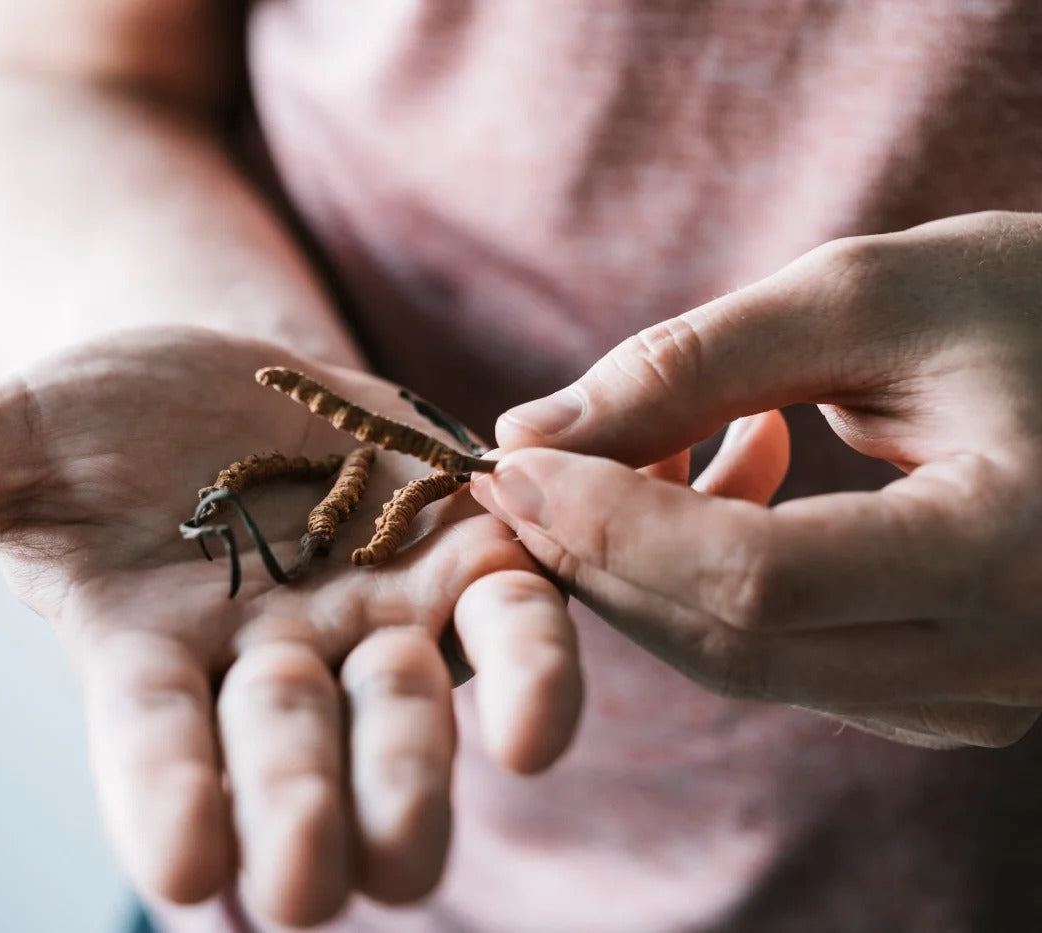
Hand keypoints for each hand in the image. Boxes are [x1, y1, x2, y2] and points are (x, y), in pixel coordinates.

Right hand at [0, 327, 580, 925]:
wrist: (218, 379)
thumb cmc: (89, 427)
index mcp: (150, 669)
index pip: (155, 761)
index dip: (169, 811)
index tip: (191, 870)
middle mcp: (272, 675)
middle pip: (297, 770)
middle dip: (305, 822)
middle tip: (305, 882)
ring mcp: (377, 628)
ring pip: (412, 725)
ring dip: (420, 768)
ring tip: (432, 806)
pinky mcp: (465, 565)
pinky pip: (515, 630)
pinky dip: (533, 668)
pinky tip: (540, 715)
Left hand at [471, 211, 1041, 750]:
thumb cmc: (1036, 307)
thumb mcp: (872, 296)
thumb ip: (695, 364)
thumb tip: (533, 433)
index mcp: (1011, 552)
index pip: (757, 581)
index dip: (616, 526)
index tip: (516, 465)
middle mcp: (1006, 660)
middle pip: (733, 642)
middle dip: (601, 558)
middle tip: (523, 475)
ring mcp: (978, 696)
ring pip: (744, 662)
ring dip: (643, 571)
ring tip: (624, 454)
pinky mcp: (946, 697)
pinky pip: (783, 659)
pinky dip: (703, 587)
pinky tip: (717, 486)